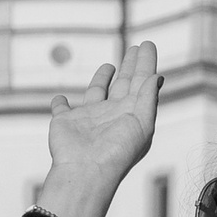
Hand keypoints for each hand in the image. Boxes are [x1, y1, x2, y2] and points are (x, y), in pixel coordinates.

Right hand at [44, 41, 161, 212]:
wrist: (86, 171)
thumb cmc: (116, 151)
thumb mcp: (141, 123)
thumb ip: (147, 98)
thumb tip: (156, 76)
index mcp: (131, 114)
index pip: (142, 83)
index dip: (145, 64)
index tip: (148, 45)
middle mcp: (112, 115)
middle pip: (124, 84)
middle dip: (131, 66)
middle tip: (137, 48)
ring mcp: (88, 118)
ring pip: (97, 92)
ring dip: (103, 79)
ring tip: (111, 65)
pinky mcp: (65, 121)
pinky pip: (62, 108)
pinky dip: (61, 103)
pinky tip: (62, 99)